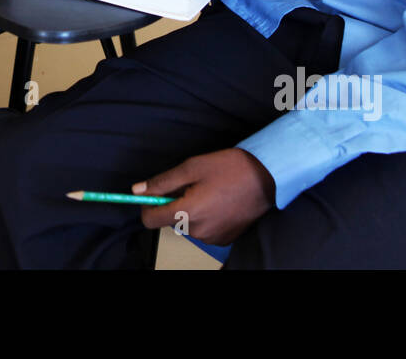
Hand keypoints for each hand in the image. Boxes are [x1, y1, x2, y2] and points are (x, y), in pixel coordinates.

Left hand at [136, 148, 275, 245]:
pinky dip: (206, 217)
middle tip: (193, 184)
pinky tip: (220, 201)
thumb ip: (162, 182)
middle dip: (175, 203)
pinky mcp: (225, 239)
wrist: (268, 177)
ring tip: (210, 191)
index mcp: (187, 212)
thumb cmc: (229, 168)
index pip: (150, 220)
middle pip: (171, 220)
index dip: (147, 205)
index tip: (154, 193)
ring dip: (191, 210)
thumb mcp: (191, 167)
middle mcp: (198, 231)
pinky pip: (204, 229)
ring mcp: (213, 238)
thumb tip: (137, 190)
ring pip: (188, 224)